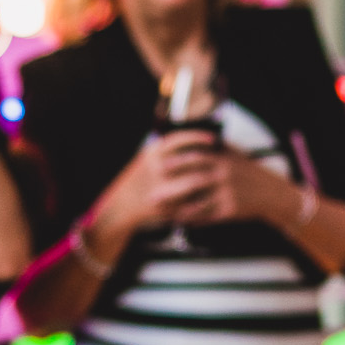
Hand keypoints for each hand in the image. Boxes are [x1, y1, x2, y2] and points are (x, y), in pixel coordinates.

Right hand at [95, 130, 228, 239]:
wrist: (120, 207)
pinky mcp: (164, 206)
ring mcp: (160, 188)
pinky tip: (213, 195)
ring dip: (208, 179)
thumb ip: (166, 151)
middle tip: (224, 158)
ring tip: (222, 177)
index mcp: (151, 153)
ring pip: (192, 182)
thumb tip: (194, 142)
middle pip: (189, 160)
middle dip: (209, 159)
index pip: (178, 139)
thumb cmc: (136, 182)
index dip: (198, 137)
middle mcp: (155, 168)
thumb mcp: (146, 160)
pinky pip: (188, 201)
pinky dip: (201, 199)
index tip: (213, 138)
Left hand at [165, 145, 304, 227]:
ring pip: (198, 203)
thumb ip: (215, 148)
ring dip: (179, 209)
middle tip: (153, 194)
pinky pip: (208, 217)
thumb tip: (192, 139)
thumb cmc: (249, 172)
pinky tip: (181, 222)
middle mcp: (225, 176)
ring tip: (163, 213)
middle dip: (172, 189)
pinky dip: (194, 220)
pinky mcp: (231, 211)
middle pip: (193, 182)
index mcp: (224, 160)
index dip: (176, 162)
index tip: (158, 166)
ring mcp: (228, 194)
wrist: (272, 194)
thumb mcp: (235, 155)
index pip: (196, 158)